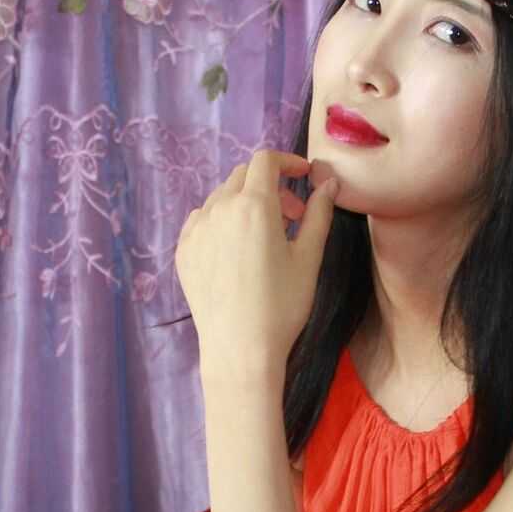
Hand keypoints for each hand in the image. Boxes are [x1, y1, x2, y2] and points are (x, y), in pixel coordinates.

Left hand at [173, 148, 340, 375]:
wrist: (240, 350)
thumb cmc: (282, 306)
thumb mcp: (308, 259)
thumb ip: (318, 214)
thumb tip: (329, 184)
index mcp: (253, 205)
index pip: (265, 161)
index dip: (287, 162)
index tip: (303, 176)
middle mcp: (219, 209)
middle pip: (243, 176)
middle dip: (270, 186)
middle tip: (291, 217)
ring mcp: (196, 230)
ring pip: (221, 198)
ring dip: (245, 203)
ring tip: (263, 236)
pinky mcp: (183, 250)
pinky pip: (202, 221)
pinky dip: (221, 221)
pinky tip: (236, 249)